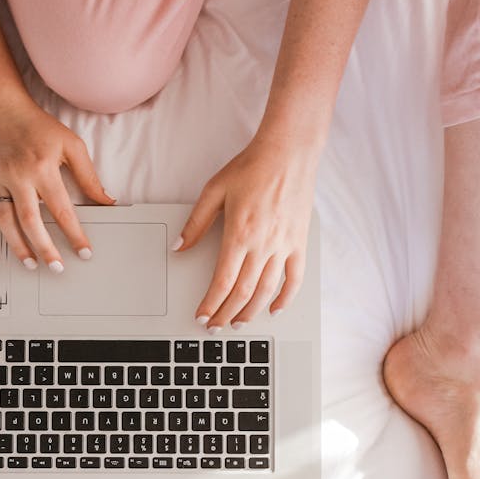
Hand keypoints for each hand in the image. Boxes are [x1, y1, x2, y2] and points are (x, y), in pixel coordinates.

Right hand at [0, 90, 114, 268]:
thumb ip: (89, 176)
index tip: (84, 252)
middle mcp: (18, 177)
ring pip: (6, 221)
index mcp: (43, 168)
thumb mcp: (71, 145)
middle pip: (32, 221)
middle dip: (45, 248)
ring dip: (18, 246)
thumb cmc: (38, 126)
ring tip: (31, 264)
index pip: (62, 210)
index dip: (74, 234)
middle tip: (58, 268)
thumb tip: (106, 201)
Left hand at [174, 130, 319, 328]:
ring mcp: (284, 245)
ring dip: (251, 312)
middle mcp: (263, 244)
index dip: (211, 304)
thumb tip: (180, 247)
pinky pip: (295, 278)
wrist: (288, 152)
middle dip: (226, 314)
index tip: (202, 316)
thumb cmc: (251, 167)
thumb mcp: (214, 190)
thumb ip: (196, 223)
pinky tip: (275, 309)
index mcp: (239, 234)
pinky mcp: (299, 242)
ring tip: (238, 324)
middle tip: (215, 326)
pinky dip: (286, 298)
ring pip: (267, 290)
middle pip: (243, 292)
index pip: (223, 281)